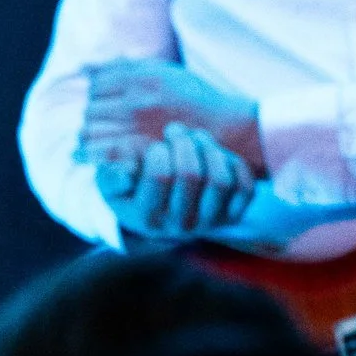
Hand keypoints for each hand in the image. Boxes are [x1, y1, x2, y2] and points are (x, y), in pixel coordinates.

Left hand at [80, 59, 262, 174]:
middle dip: (94, 117)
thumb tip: (84, 66)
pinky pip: (102, 154)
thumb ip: (126, 68)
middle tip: (106, 125)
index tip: (109, 103)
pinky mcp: (141, 153)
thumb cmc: (194, 100)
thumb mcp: (164, 72)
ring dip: (91, 137)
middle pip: (89, 110)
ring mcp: (139, 129)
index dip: (99, 95)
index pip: (96, 85)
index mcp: (143, 78)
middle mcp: (138, 102)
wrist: (229, 130)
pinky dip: (96, 155)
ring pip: (90, 133)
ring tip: (102, 141)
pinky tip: (101, 156)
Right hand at [92, 124, 257, 240]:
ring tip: (196, 136)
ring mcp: (209, 223)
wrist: (159, 211)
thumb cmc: (131, 189)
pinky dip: (235, 164)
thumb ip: (111, 175)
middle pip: (191, 175)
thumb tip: (127, 172)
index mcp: (147, 218)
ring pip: (220, 180)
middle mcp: (180, 226)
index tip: (155, 145)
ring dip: (210, 148)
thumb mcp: (110, 182)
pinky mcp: (232, 216)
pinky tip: (216, 153)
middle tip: (175, 130)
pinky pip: (244, 188)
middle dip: (184, 142)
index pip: (159, 176)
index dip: (158, 151)